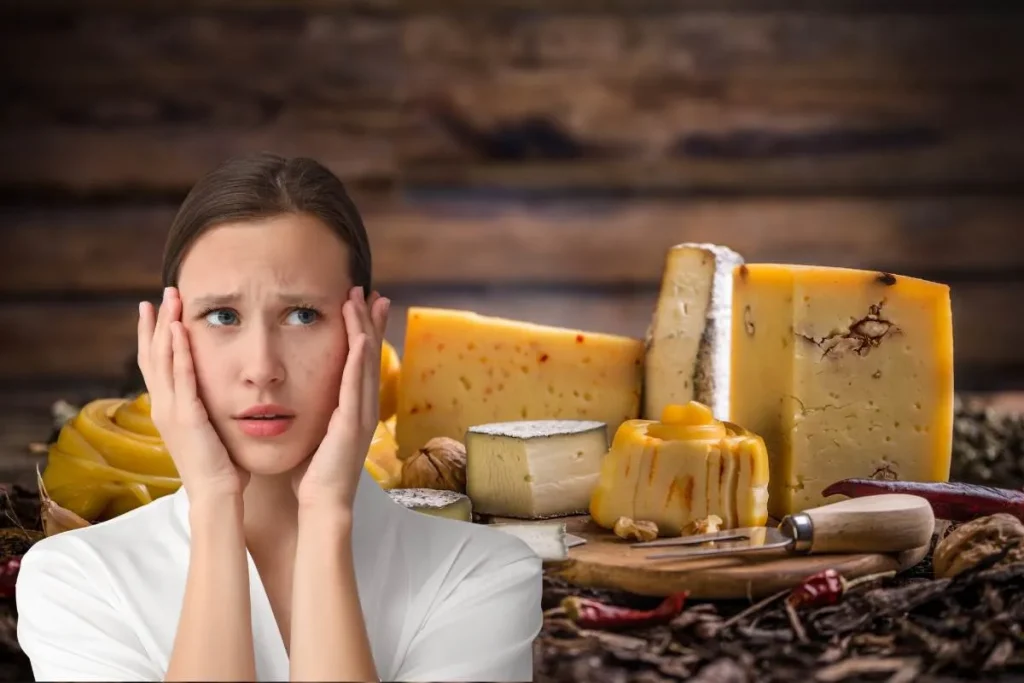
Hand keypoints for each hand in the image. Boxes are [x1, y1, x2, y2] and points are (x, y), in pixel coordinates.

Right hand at [138, 286, 248, 500]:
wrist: (217, 494)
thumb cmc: (221, 467)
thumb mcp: (211, 430)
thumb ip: (210, 411)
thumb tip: (224, 396)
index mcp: (168, 409)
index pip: (156, 364)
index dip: (155, 336)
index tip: (156, 310)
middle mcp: (163, 406)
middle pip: (154, 354)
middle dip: (158, 322)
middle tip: (162, 293)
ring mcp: (172, 410)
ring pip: (163, 358)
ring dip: (166, 326)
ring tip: (170, 299)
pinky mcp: (187, 416)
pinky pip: (182, 377)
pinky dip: (180, 351)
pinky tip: (181, 330)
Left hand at [293, 286, 389, 511]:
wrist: (320, 506)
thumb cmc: (311, 475)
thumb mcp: (312, 432)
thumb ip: (310, 411)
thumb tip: (292, 394)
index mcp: (352, 408)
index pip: (359, 360)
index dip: (362, 330)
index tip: (360, 303)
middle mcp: (362, 406)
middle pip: (369, 354)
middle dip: (369, 320)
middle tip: (370, 290)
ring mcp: (361, 415)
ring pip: (365, 363)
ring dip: (364, 329)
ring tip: (363, 300)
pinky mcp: (352, 424)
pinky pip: (356, 386)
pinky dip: (359, 360)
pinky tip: (360, 338)